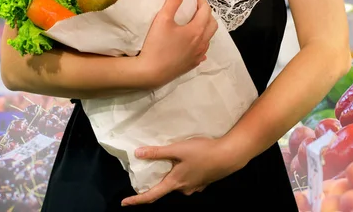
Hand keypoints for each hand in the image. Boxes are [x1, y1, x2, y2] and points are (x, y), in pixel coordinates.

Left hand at [121, 136, 239, 205]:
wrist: (228, 156)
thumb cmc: (202, 152)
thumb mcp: (178, 149)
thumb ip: (157, 152)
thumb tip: (137, 154)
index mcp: (175, 183)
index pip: (151, 195)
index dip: (137, 200)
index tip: (124, 203)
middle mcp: (184, 189)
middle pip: (165, 188)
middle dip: (156, 181)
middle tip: (148, 171)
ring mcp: (195, 187)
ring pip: (178, 183)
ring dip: (171, 175)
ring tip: (170, 162)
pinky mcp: (203, 181)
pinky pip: (188, 180)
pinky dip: (183, 172)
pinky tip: (187, 162)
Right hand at [139, 0, 217, 88]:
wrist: (151, 72)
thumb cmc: (157, 44)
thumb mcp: (163, 19)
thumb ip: (173, 1)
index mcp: (197, 30)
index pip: (205, 11)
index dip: (202, 0)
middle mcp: (201, 43)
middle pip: (212, 25)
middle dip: (207, 13)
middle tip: (197, 6)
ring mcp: (198, 55)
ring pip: (208, 39)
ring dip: (205, 28)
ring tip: (195, 22)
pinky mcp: (192, 64)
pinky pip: (202, 51)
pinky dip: (201, 43)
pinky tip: (194, 44)